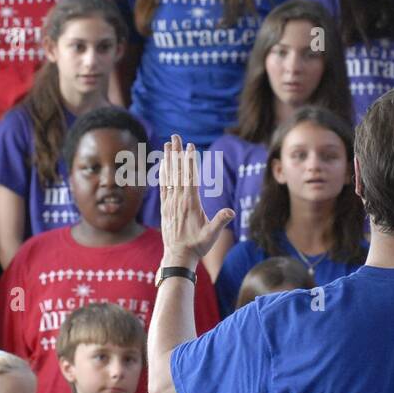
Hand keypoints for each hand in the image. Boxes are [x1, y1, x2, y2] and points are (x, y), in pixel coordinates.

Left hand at [159, 135, 233, 265]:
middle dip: (177, 153)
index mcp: (190, 203)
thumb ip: (220, 221)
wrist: (178, 256)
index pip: (190, 177)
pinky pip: (163, 186)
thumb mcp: (211, 234)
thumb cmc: (197, 245)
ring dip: (168, 159)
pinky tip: (162, 165)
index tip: (190, 146)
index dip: (190, 160)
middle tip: (175, 136)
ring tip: (167, 145)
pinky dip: (163, 174)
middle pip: (177, 171)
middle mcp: (178, 200)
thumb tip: (231, 212)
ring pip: (168, 176)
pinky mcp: (165, 207)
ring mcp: (170, 203)